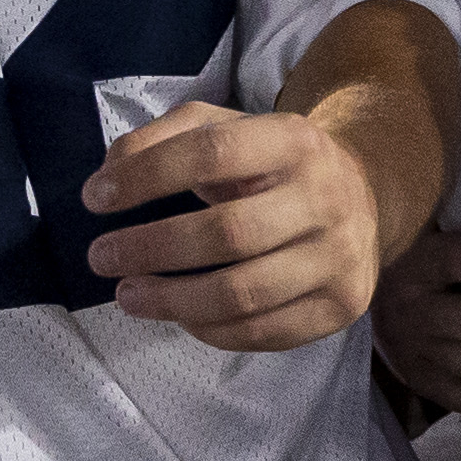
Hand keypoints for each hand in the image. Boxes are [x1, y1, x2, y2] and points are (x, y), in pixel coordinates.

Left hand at [87, 100, 388, 350]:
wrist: (365, 196)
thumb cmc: (273, 163)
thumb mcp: (226, 128)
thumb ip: (165, 137)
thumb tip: (111, 172)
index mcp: (295, 140)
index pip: (214, 153)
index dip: (148, 176)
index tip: (95, 198)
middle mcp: (326, 198)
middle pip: (227, 234)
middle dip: (151, 248)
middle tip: (101, 257)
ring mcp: (340, 257)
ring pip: (243, 294)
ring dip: (171, 300)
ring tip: (128, 295)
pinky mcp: (343, 306)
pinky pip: (263, 332)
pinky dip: (210, 330)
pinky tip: (180, 316)